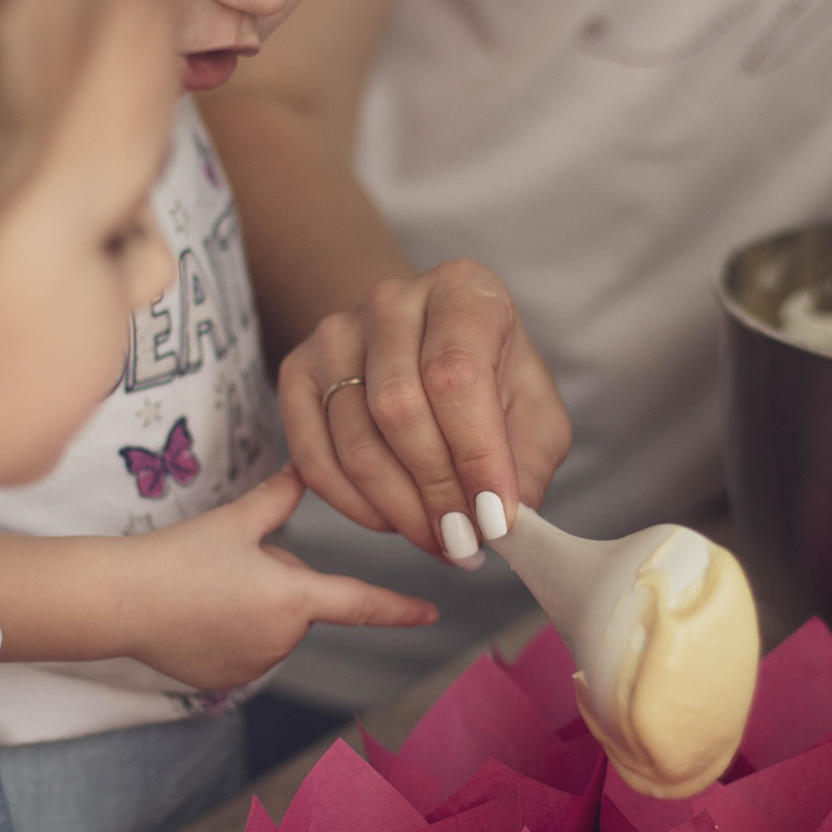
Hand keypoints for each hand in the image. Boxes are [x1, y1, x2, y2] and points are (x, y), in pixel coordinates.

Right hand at [120, 466, 437, 689]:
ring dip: (256, 607)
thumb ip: (280, 498)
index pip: (362, 603)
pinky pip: (248, 650)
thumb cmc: (177, 557)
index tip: (434, 614)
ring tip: (210, 590)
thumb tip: (308, 469)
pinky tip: (199, 618)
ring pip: (275, 626)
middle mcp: (282, 639)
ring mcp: (255, 666)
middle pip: (303, 602)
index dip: (401, 608)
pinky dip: (232, 633)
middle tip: (231, 566)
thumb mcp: (235, 521)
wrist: (119, 603)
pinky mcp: (229, 682)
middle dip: (279, 581)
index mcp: (293, 597)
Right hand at [278, 260, 571, 564]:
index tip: (494, 516)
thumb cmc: (489, 379)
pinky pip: (313, 456)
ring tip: (436, 539)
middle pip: (398, 409)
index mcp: (461, 290)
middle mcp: (392, 299)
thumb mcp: (533, 412)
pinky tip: (390, 521)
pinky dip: (353, 505)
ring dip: (398, 509)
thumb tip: (505, 520)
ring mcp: (336, 333)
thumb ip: (529, 463)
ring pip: (355, 440)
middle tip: (463, 540)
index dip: (475, 454)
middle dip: (436, 491)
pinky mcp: (298, 370)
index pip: (456, 374)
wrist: (423, 344)